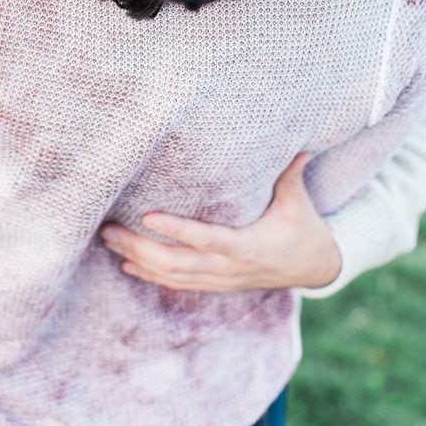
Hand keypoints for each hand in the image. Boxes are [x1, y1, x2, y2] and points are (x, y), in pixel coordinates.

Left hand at [100, 152, 341, 291]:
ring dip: (138, 260)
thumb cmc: (304, 229)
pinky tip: (127, 265)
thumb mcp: (298, 201)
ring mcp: (221, 280)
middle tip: (109, 229)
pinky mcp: (217, 284)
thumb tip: (296, 141)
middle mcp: (229, 268)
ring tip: (109, 241)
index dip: (176, 231)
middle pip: (176, 264)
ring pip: (172, 277)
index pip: (205, 240)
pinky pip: (178, 284)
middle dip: (139, 248)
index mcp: (247, 247)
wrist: (316, 269)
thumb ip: (289, 172)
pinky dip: (151, 276)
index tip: (147, 216)